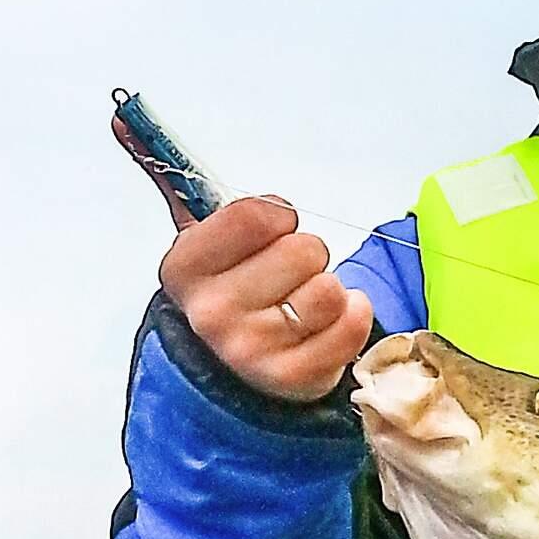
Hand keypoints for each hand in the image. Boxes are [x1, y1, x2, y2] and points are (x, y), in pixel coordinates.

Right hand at [157, 195, 372, 402]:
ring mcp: (252, 348)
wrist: (232, 369)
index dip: (278, 216)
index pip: (255, 216)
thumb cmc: (234, 296)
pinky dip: (354, 314)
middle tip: (289, 277)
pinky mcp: (293, 377)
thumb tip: (199, 161)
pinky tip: (334, 318)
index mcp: (185, 270)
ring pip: (330, 288)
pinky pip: (351, 325)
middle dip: (306, 255)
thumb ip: (224, 211)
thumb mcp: (212, 250)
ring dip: (328, 288)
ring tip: (305, 301)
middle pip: (303, 249)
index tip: (273, 231)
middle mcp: (212, 312)